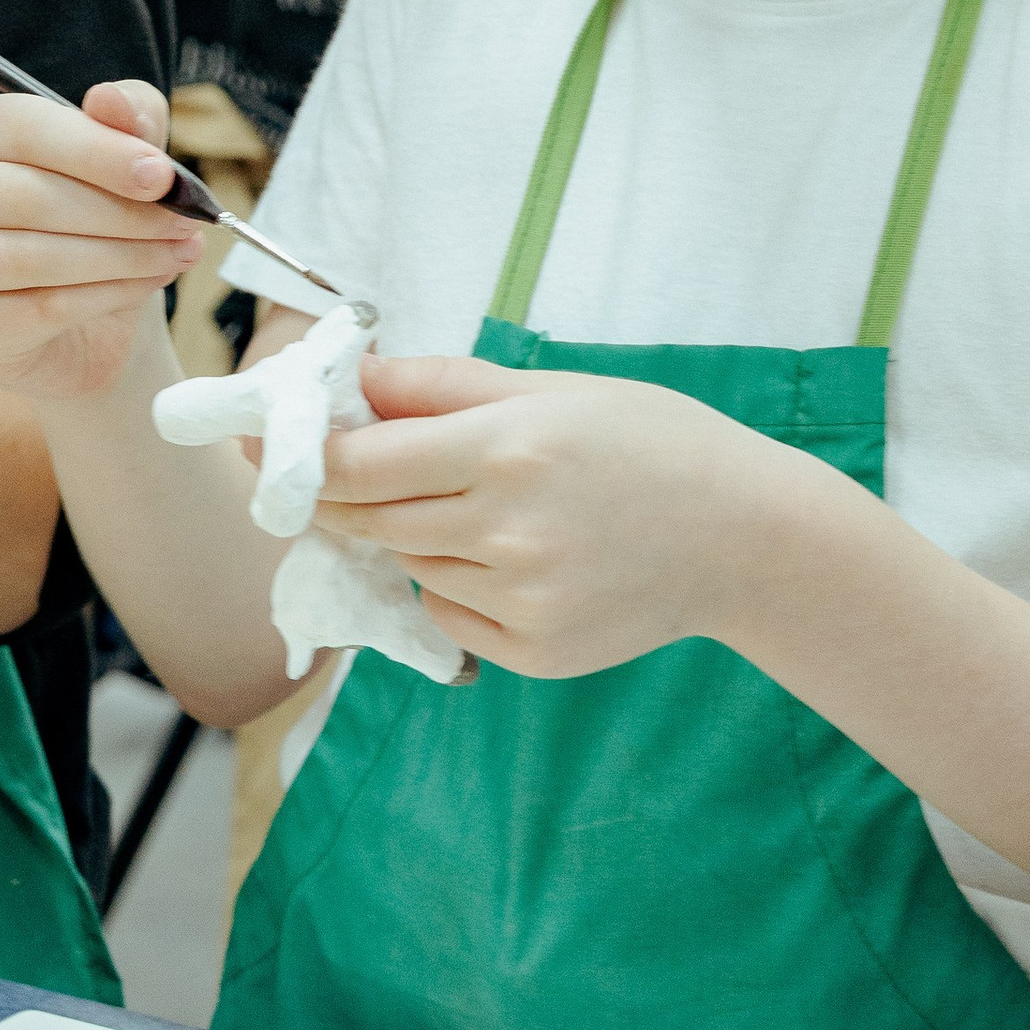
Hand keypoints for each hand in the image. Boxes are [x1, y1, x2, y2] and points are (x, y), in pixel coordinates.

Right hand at [0, 78, 208, 407]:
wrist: (87, 323)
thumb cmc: (99, 223)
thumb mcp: (128, 159)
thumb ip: (128, 118)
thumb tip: (109, 98)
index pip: (24, 127)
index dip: (98, 150)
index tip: (162, 176)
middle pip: (32, 196)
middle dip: (123, 212)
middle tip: (185, 223)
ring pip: (36, 256)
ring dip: (124, 256)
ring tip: (177, 254)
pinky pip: (42, 308)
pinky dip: (108, 296)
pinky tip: (146, 284)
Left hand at [308, 356, 813, 677]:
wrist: (747, 537)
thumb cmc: (653, 442)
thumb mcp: (555, 387)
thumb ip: (445, 384)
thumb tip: (355, 376)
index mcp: (508, 448)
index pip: (358, 465)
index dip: (305, 457)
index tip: (282, 446)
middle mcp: (508, 530)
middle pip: (369, 521)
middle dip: (340, 498)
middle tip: (340, 476)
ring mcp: (522, 601)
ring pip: (410, 567)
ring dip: (411, 537)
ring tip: (473, 507)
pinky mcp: (535, 652)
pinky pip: (451, 616)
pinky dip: (455, 586)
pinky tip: (511, 557)